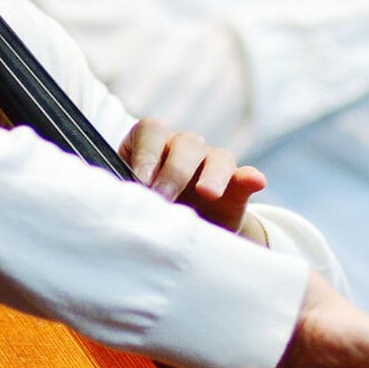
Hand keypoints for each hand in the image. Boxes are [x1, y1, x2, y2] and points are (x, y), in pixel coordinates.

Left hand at [118, 117, 266, 238]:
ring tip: (207, 193)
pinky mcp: (235, 185)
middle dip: (174, 171)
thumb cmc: (146, 211)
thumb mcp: (132, 200)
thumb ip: (126, 193)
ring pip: (217, 157)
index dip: (146, 153)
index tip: (139, 180)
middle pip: (185, 144)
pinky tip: (256, 181)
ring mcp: (211, 164)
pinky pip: (246, 176)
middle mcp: (183, 147)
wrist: (180, 236)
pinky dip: (250, 177)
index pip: (151, 131)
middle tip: (163, 197)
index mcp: (153, 144)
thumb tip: (111, 198)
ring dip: (212, 174)